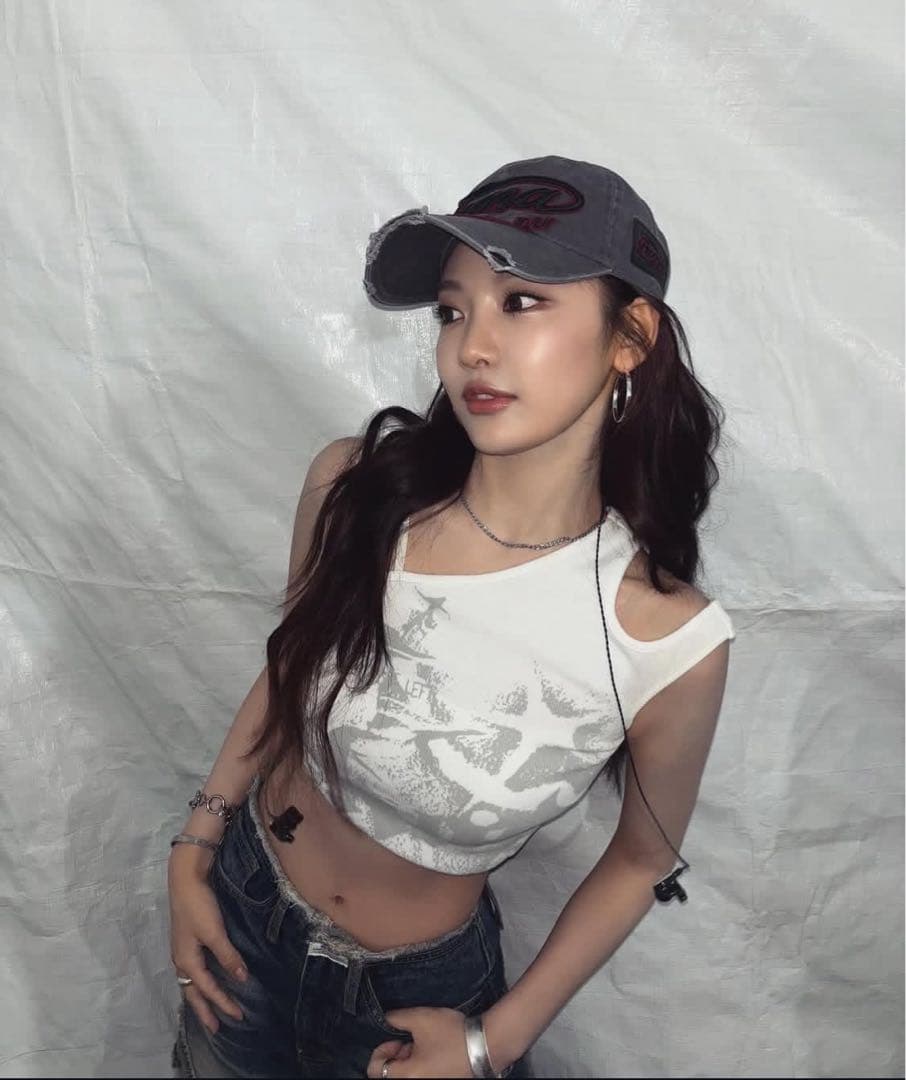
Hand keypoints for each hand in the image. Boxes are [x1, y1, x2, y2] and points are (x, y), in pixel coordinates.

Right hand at [167, 851, 248, 1034]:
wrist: (185, 878)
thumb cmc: (198, 906)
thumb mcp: (214, 932)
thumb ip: (228, 956)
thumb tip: (242, 979)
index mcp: (187, 961)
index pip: (208, 989)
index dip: (223, 1003)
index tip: (239, 1016)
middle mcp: (181, 959)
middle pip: (193, 992)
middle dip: (205, 1010)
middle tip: (216, 1028)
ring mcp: (182, 950)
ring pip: (191, 982)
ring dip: (201, 997)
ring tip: (210, 1010)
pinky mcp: (187, 940)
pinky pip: (193, 970)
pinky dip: (200, 981)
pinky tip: (208, 979)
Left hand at [365, 1007, 474, 1078]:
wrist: (484, 1047)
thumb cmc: (451, 1034)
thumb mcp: (420, 1018)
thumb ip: (397, 1018)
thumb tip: (387, 1020)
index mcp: (407, 1076)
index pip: (375, 1070)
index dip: (382, 1050)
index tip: (398, 1039)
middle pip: (390, 1075)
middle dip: (397, 1056)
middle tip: (413, 1041)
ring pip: (406, 1077)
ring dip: (409, 1061)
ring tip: (426, 1046)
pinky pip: (420, 1078)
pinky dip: (421, 1068)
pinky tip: (434, 1055)